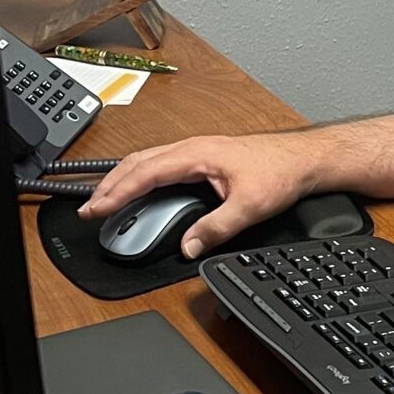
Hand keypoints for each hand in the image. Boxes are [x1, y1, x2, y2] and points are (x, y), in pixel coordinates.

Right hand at [76, 134, 314, 258]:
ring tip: (105, 198)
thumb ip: (216, 228)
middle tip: (89, 208)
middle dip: (110, 184)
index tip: (96, 208)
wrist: (304, 159)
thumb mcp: (249, 207)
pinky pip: (162, 162)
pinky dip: (141, 175)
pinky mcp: (204, 157)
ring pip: (148, 160)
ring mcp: (197, 151)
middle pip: (138, 162)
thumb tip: (188, 246)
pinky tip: (139, 187)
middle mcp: (193, 148)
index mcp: (197, 154)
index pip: (145, 173)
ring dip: (123, 178)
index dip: (117, 192)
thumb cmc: (281, 173)